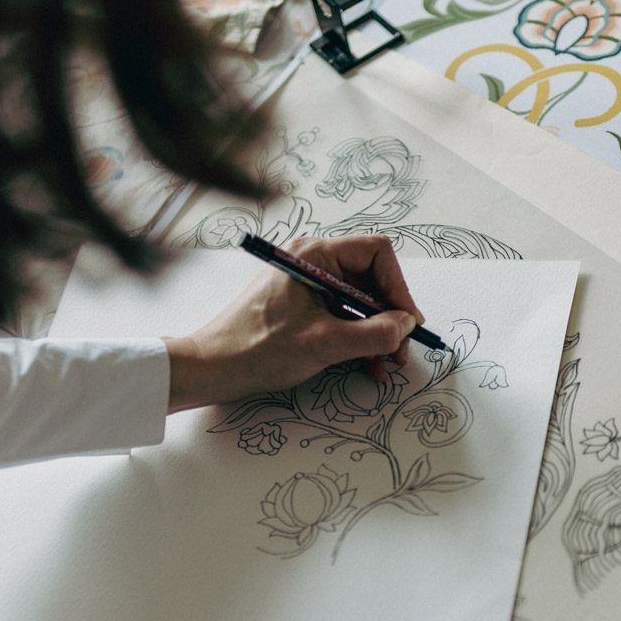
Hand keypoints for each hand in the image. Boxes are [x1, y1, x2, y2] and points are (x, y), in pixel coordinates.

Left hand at [163, 234, 424, 412]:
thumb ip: (373, 334)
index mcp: (314, 254)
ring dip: (376, 331)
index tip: (408, 322)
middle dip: (390, 315)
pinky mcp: (301, 303)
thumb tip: (406, 325)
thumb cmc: (257, 349)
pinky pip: (341, 313)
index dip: (398, 288)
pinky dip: (357, 336)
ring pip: (358, 300)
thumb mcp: (324, 343)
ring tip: (384, 364)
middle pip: (370, 278)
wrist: (212, 367)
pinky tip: (365, 363)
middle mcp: (312, 260)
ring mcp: (306, 281)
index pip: (376, 253)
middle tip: (401, 350)